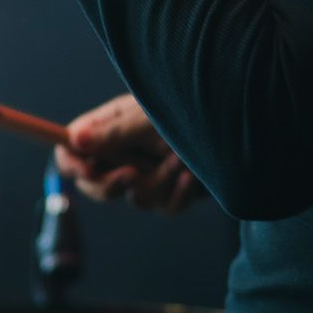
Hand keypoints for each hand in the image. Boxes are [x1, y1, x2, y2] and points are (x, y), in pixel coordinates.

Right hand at [57, 92, 199, 215]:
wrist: (240, 122)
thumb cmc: (192, 105)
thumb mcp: (149, 117)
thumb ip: (114, 132)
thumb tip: (74, 139)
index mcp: (113, 126)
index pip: (72, 148)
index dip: (72, 162)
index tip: (86, 170)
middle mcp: (128, 150)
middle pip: (95, 183)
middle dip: (112, 184)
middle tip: (131, 174)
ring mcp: (151, 171)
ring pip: (135, 198)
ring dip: (157, 182)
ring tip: (179, 159)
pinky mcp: (175, 189)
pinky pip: (165, 207)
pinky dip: (178, 194)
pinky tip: (191, 176)